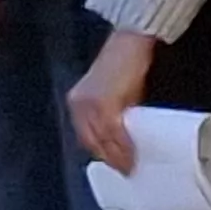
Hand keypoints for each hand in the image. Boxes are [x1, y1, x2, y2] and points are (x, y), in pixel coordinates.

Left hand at [68, 30, 160, 175]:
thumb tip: (122, 133)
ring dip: (118, 157)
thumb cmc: (124, 61)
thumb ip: (112, 110)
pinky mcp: (106, 105)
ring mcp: (91, 106)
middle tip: (126, 170)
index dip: (101, 152)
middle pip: (93, 142)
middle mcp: (79, 106)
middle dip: (109, 158)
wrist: (131, 39)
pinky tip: (133, 155)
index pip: (86, 135)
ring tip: (132, 168)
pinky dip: (124, 148)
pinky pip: (114, 134)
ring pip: (103, 141)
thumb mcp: (112, 89)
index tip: (115, 163)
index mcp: (77, 102)